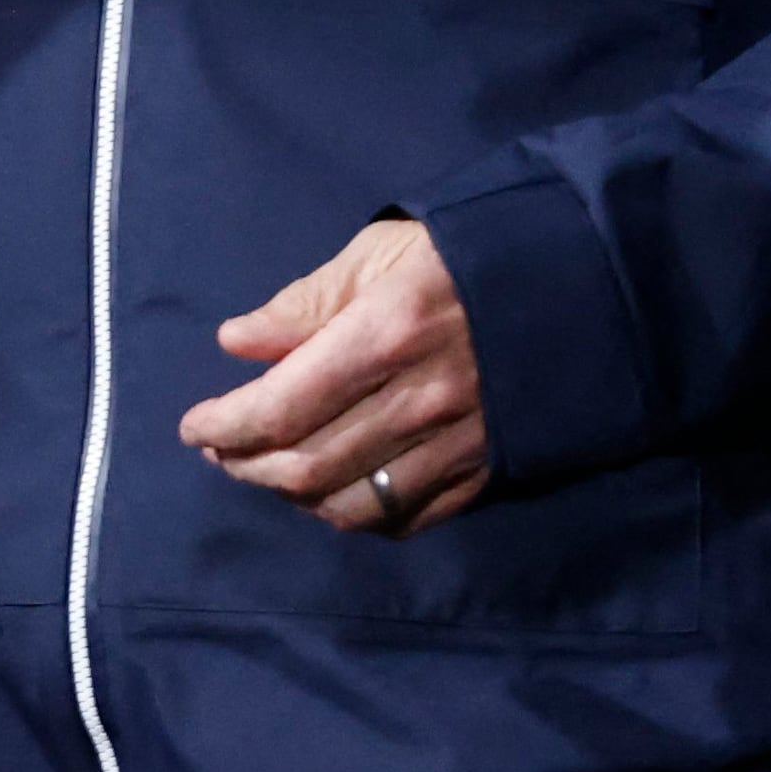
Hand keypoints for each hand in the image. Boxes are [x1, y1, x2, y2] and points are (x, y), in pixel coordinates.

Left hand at [177, 219, 489, 532]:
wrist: (576, 283)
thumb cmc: (463, 254)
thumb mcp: (380, 252)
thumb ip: (305, 303)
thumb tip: (236, 343)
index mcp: (387, 333)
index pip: (282, 407)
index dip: (225, 425)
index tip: (194, 426)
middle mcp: (419, 399)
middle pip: (307, 466)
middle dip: (246, 465)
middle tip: (221, 450)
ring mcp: (456, 444)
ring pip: (350, 505)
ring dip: (293, 497)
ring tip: (268, 470)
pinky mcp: (483, 471)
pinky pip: (402, 519)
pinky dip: (354, 515)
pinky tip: (332, 491)